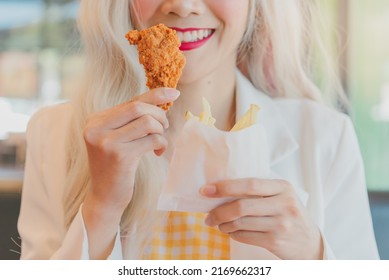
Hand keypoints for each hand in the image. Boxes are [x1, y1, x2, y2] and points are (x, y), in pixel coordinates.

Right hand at [83, 88, 179, 209]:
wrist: (105, 196)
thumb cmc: (116, 165)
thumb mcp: (118, 138)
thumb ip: (131, 119)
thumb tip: (161, 97)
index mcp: (95, 120)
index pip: (130, 101)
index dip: (155, 95)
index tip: (176, 93)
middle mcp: (96, 128)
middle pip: (138, 108)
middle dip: (159, 115)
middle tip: (165, 128)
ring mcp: (106, 142)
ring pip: (146, 122)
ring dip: (160, 130)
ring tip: (160, 141)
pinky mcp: (119, 156)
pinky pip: (151, 139)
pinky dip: (161, 143)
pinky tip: (158, 152)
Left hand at [200, 178, 322, 258]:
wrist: (309, 242)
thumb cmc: (289, 213)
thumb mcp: (282, 196)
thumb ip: (260, 190)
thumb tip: (221, 187)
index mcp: (283, 187)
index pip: (250, 184)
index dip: (225, 187)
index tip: (206, 190)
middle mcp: (284, 204)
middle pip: (241, 206)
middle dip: (218, 211)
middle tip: (207, 216)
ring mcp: (281, 225)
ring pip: (240, 223)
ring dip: (223, 224)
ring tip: (218, 223)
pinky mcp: (276, 241)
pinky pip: (244, 236)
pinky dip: (232, 234)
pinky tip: (230, 231)